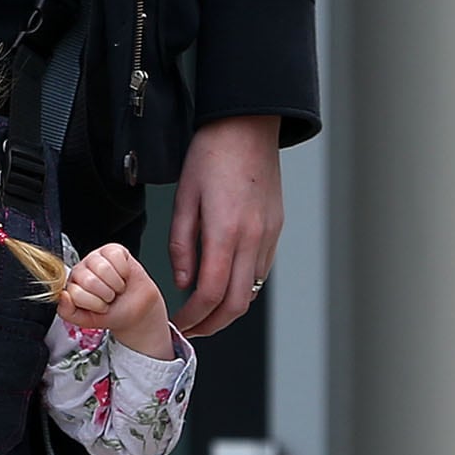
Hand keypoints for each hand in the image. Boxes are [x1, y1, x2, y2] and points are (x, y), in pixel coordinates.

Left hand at [60, 241, 175, 359]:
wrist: (137, 310)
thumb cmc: (112, 313)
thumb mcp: (86, 320)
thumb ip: (68, 312)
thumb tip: (63, 295)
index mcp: (71, 285)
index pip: (75, 293)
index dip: (93, 304)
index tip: (100, 307)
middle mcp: (81, 269)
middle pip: (89, 280)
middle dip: (105, 294)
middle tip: (110, 297)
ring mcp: (96, 257)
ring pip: (103, 268)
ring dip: (115, 284)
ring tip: (116, 287)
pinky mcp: (112, 250)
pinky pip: (116, 257)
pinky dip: (124, 271)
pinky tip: (123, 276)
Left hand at [167, 113, 282, 339]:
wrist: (247, 125)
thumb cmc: (211, 154)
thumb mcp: (183, 198)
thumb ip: (181, 244)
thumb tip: (183, 281)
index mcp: (226, 232)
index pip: (211, 294)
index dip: (193, 317)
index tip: (178, 323)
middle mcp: (253, 239)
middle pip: (237, 304)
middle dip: (213, 325)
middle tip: (192, 329)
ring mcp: (269, 236)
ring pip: (252, 290)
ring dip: (228, 309)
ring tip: (204, 311)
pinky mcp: (275, 229)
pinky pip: (260, 270)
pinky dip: (242, 286)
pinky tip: (223, 283)